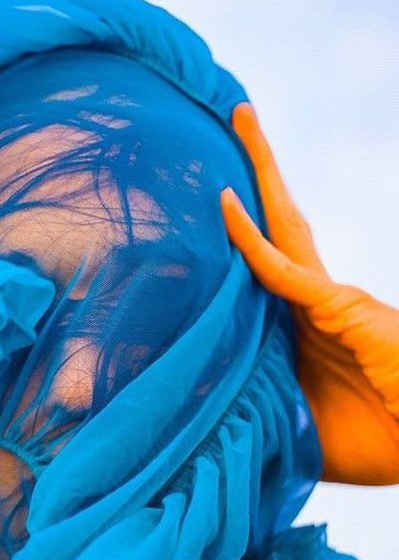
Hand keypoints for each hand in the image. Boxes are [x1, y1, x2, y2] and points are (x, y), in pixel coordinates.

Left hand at [221, 102, 398, 485]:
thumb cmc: (369, 443)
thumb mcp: (292, 421)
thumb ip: (250, 403)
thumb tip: (190, 409)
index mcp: (305, 324)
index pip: (267, 263)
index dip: (243, 229)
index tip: (215, 200)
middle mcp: (317, 299)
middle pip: (279, 222)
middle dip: (258, 169)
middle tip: (237, 116)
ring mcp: (331, 299)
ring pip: (283, 226)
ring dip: (259, 173)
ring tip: (241, 117)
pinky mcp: (342, 309)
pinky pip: (286, 272)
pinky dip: (253, 242)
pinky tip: (227, 205)